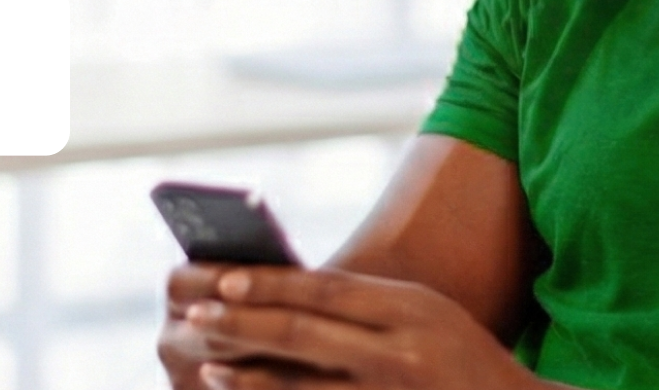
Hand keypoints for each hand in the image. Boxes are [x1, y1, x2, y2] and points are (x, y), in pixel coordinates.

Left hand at [165, 263, 541, 389]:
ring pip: (303, 387)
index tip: (224, 280)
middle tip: (197, 318)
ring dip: (249, 376)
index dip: (270, 284)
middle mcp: (401, 353)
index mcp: (411, 308)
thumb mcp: (426, 313)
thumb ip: (366, 303)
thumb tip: (285, 290)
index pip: (326, 290)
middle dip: (243, 326)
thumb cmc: (462, 356)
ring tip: (209, 364)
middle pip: (305, 335)